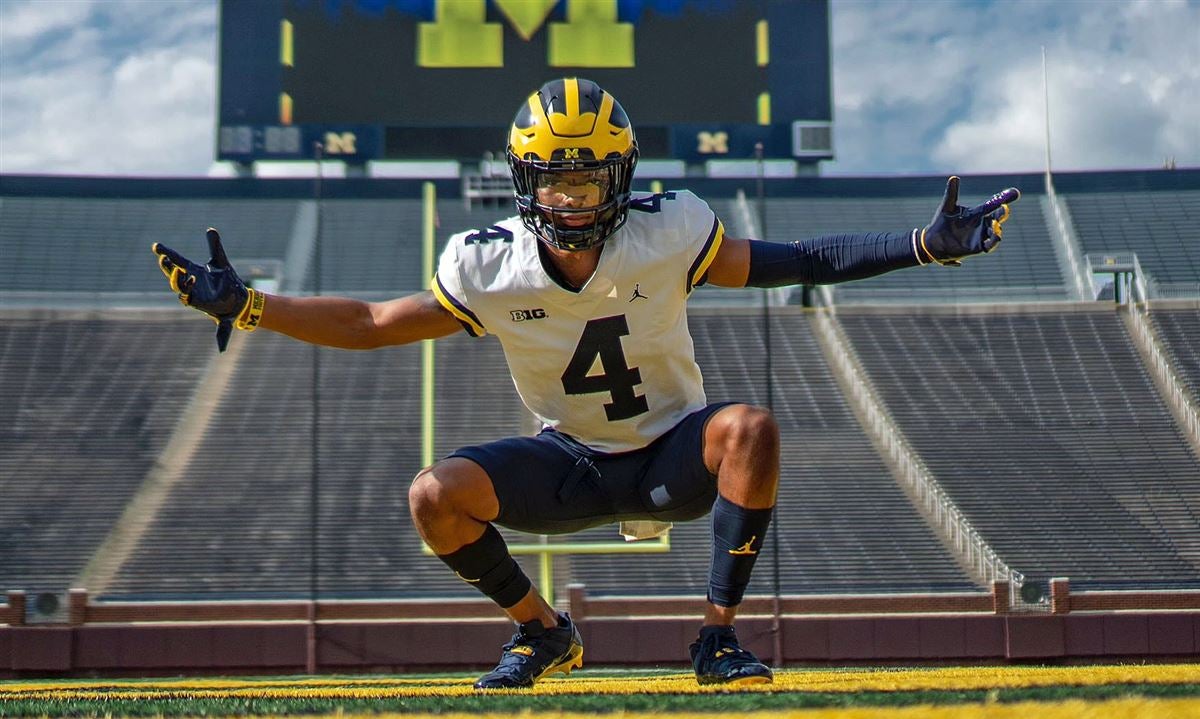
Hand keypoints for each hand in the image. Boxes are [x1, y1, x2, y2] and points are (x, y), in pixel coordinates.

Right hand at [152, 228, 253, 351]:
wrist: (238, 298)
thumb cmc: (226, 280)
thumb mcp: (220, 261)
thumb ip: (215, 247)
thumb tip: (210, 229)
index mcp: (194, 270)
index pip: (177, 260)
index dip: (167, 253)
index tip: (156, 246)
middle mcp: (191, 281)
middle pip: (173, 274)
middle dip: (167, 267)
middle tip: (163, 258)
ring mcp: (194, 293)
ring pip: (178, 287)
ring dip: (176, 279)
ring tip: (179, 270)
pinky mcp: (199, 303)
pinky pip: (186, 298)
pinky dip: (186, 291)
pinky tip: (192, 281)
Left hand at [917, 176, 1019, 265]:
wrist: (932, 241)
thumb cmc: (941, 223)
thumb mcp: (947, 206)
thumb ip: (952, 193)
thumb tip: (954, 177)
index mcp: (977, 213)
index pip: (993, 204)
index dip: (1004, 198)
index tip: (1015, 192)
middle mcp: (981, 224)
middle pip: (998, 217)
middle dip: (1003, 213)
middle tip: (1003, 209)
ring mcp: (980, 235)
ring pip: (996, 231)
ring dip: (997, 228)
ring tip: (993, 225)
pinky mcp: (977, 247)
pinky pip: (990, 245)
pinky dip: (994, 242)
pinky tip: (995, 237)